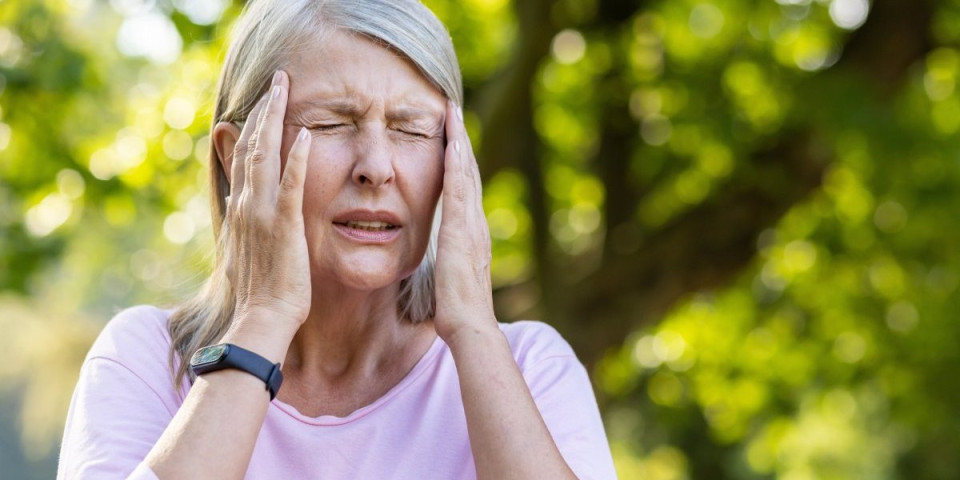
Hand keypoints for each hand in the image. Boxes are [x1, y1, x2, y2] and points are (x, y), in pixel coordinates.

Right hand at [224, 70, 311, 336]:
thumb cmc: (261, 292)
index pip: (243, 156)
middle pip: (251, 144)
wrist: (263, 318)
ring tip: (285, 88)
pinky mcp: (284, 225)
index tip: (263, 103)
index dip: (252, 126)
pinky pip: (291, 184)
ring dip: (275, 117)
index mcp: (241, 209)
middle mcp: (246, 204)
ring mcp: (262, 212)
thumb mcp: (247, 250)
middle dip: (264, 108)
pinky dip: (298, 157)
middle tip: (277, 80)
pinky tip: (307, 134)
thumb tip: (241, 204)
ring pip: (265, 154)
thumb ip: (246, 223)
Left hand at [433, 101, 496, 343]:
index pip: (464, 189)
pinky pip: (460, 187)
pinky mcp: (461, 229)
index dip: (458, 162)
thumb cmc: (457, 310)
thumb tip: (444, 264)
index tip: (450, 137)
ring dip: (459, 142)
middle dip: (461, 141)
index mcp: (471, 234)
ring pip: (466, 173)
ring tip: (453, 114)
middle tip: (454, 111)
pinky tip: (451, 141)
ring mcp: (471, 224)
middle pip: (468, 173)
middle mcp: (476, 224)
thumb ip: (449, 264)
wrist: (470, 326)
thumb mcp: (450, 279)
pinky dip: (457, 163)